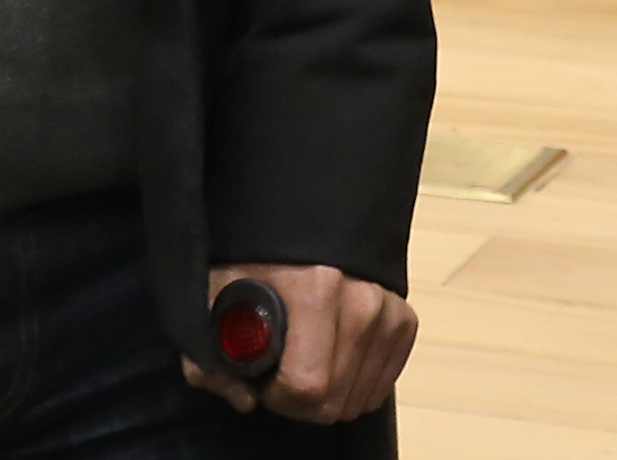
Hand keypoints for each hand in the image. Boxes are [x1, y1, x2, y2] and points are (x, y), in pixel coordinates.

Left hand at [182, 262, 415, 424]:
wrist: (303, 214)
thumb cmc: (253, 256)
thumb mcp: (215, 295)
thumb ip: (211, 358)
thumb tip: (245, 401)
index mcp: (316, 289)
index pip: (308, 388)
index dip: (276, 396)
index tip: (263, 377)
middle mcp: (362, 299)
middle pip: (336, 402)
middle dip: (300, 402)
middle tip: (281, 371)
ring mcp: (389, 309)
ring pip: (360, 400)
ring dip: (329, 395)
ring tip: (305, 359)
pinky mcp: (404, 318)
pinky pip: (381, 384)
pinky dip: (355, 384)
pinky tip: (332, 357)